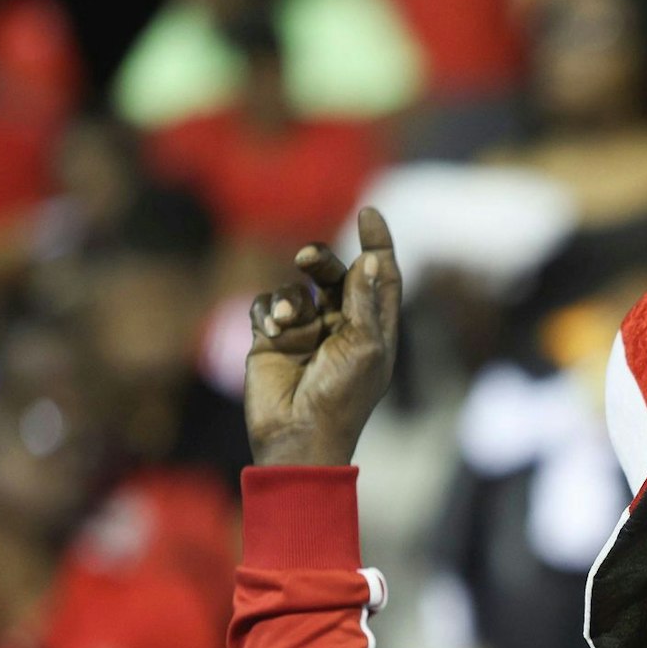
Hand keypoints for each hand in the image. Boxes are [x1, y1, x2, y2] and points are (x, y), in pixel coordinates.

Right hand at [244, 207, 402, 465]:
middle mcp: (341, 326)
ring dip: (290, 298)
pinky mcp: (270, 339)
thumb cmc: (342, 397)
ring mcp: (305, 332)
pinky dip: (268, 310)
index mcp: (373, 329)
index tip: (369, 212)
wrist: (297, 435)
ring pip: (296, 288)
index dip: (378, 243)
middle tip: (308, 258)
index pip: (381, 276)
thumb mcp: (364, 346)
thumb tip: (372, 259)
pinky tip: (271, 330)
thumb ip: (364, 300)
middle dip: (322, 261)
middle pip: (335, 274)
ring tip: (287, 321)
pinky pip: (266, 304)